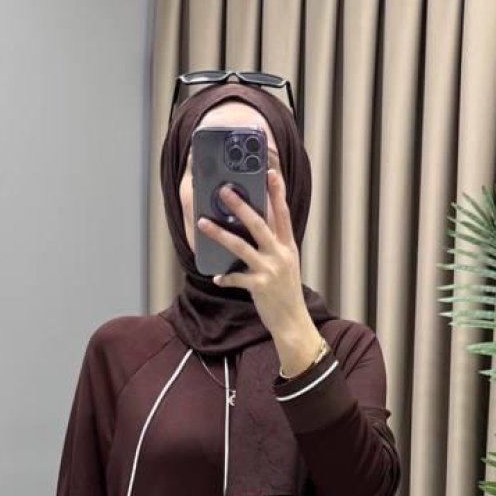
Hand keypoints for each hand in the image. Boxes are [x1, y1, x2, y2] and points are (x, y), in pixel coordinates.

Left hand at [199, 169, 315, 356]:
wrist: (293, 322)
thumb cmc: (286, 292)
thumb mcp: (286, 264)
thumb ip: (274, 246)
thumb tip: (252, 229)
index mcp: (288, 246)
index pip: (283, 213)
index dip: (277, 192)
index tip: (271, 173)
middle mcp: (280, 254)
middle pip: (258, 223)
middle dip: (240, 205)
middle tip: (224, 190)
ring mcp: (270, 270)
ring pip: (240, 245)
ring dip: (219, 233)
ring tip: (202, 222)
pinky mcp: (260, 286)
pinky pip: (235, 278)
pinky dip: (225, 277)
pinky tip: (216, 277)